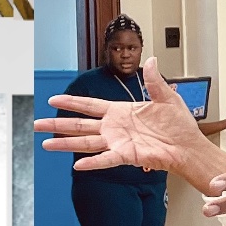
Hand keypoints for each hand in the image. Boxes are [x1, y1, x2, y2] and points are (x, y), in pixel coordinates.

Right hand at [34, 58, 225, 192]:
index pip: (90, 106)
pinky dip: (93, 162)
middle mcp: (114, 128)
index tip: (53, 100)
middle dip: (57, 124)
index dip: (71, 103)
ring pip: (85, 142)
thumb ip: (155, 80)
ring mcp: (118, 142)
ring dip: (65, 143)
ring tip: (46, 145)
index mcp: (120, 112)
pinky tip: (78, 165)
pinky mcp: (126, 156)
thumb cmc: (179, 125)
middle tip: (38, 124)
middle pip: (79, 125)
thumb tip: (152, 60)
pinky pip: (106, 159)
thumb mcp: (167, 96)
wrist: (188, 145)